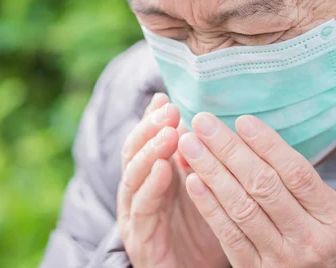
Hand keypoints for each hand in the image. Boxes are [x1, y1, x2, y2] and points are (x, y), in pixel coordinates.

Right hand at [117, 94, 228, 267]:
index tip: (166, 99)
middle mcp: (138, 189)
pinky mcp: (140, 237)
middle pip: (135, 152)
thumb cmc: (200, 228)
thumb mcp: (201, 186)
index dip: (152, 118)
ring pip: (133, 176)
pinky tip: (163, 169)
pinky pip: (143, 208)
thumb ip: (195, 157)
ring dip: (150, 152)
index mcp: (152, 174)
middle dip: (150, 128)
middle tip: (169, 110)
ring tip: (167, 133)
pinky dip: (151, 186)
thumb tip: (199, 119)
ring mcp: (135, 213)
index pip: (146, 139)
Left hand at [178, 113, 335, 267]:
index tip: (242, 120)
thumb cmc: (334, 246)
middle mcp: (307, 239)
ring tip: (190, 143)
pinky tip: (192, 179)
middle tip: (204, 121)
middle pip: (264, 187)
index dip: (269, 146)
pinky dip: (208, 206)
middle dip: (230, 150)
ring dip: (212, 172)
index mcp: (334, 220)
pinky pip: (227, 234)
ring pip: (241, 207)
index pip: (298, 175)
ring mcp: (278, 258)